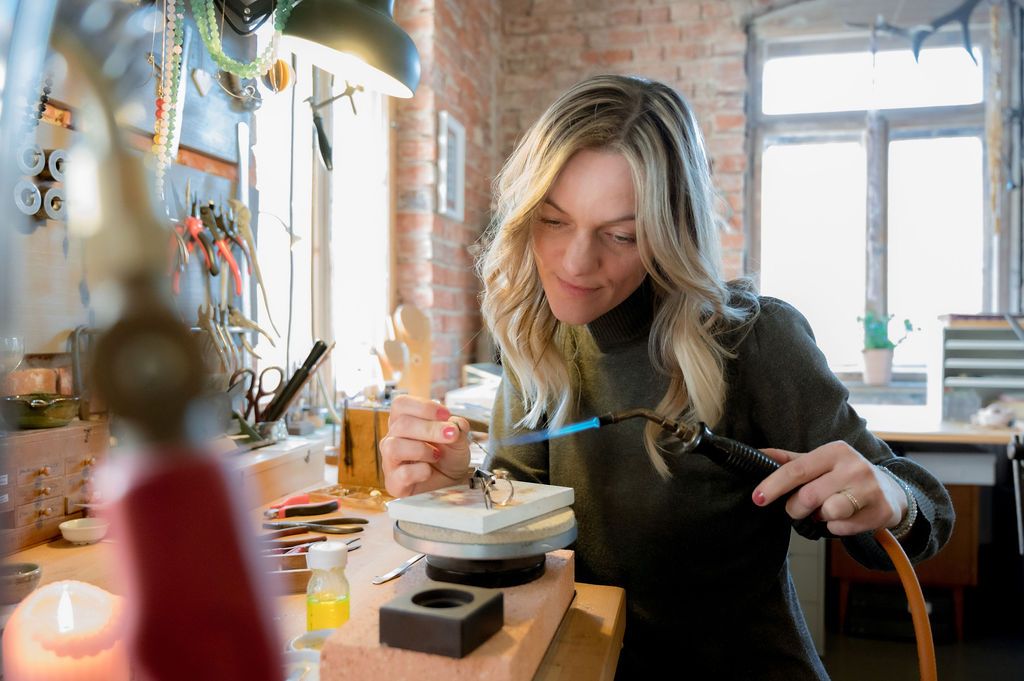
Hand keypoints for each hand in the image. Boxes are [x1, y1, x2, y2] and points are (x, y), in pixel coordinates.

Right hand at [380, 395, 470, 497]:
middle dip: (430, 428)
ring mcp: (390, 461)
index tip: (445, 414)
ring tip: (437, 455)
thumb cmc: (448, 457)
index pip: (400, 404)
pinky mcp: (394, 483)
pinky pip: (403, 473)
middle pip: (401, 424)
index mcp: (403, 422)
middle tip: (451, 434)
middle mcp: (392, 439)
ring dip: (421, 449)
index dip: (423, 406)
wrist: (451, 482)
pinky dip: (421, 471)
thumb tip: (457, 423)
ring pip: (394, 447)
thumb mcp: (458, 439)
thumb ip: (458, 428)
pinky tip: (429, 471)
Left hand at [751, 441, 906, 535]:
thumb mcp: (818, 462)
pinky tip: (843, 518)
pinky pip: (843, 528)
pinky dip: (835, 528)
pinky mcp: (881, 511)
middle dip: (796, 508)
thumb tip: (755, 453)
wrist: (891, 491)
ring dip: (818, 517)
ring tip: (824, 510)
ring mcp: (870, 489)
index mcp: (835, 451)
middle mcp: (854, 466)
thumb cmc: (844, 475)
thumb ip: (788, 460)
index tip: (758, 498)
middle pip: (808, 496)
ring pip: (828, 512)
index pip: (796, 469)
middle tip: (800, 508)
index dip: (774, 485)